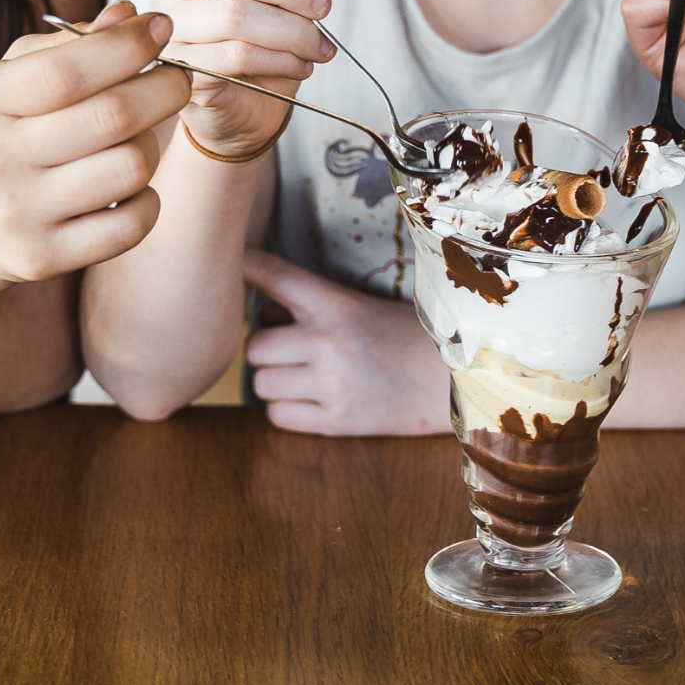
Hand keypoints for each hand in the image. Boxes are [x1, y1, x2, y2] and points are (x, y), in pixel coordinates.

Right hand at [0, 3, 189, 300]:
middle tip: (178, 78)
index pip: (68, 70)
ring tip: (140, 139)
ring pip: (132, 167)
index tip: (162, 27)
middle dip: (164, 89)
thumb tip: (131, 15)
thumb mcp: (12, 82)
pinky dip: (148, 200)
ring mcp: (19, 212)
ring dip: (152, 147)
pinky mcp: (45, 256)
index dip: (128, 47)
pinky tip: (132, 187)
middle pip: (114, 117)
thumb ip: (71, 47)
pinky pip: (134, 222)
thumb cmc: (2, 137)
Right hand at [153, 0, 333, 156]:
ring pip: (234, 14)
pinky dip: (282, 58)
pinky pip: (236, 55)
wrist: (256, 104)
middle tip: (323, 6)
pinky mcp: (184, 71)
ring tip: (320, 46)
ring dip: (293, 31)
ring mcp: (171, 29)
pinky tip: (301, 64)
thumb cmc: (265, 34)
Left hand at [243, 249, 450, 435]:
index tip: (231, 263)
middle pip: (254, 346)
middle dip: (266, 349)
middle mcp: (328, 342)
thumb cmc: (405, 338)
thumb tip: (260, 314)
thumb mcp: (362, 306)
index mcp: (337, 304)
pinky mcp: (337, 421)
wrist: (453, 380)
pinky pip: (279, 417)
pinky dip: (287, 410)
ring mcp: (331, 384)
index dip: (243, 266)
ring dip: (275, 381)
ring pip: (261, 384)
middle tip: (290, 350)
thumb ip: (313, 306)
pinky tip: (313, 400)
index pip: (273, 275)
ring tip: (305, 377)